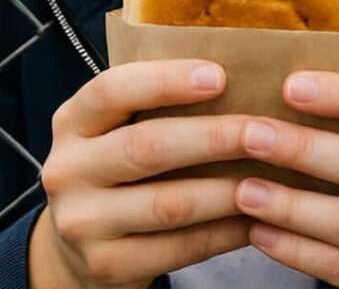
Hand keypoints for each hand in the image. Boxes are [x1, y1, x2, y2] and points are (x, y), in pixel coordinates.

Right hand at [29, 59, 252, 288]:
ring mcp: (83, 223)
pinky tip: (254, 218)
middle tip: (262, 130)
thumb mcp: (116, 128)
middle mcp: (67, 170)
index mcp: (72, 121)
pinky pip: (179, 248)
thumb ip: (153, 103)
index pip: (112, 90)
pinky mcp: (107, 266)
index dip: (165, 80)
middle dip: (213, 136)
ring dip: (227, 189)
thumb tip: (238, 72)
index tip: (219, 76)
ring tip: (270, 175)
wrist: (77, 248)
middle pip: (147, 147)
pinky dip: (224, 232)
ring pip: (169, 204)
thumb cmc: (116, 168)